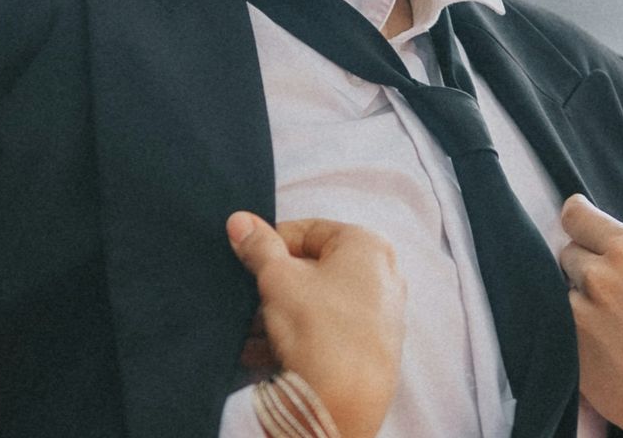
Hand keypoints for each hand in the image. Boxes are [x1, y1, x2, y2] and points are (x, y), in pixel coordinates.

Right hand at [226, 211, 405, 437]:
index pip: (308, 230)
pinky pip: (327, 331)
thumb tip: (241, 222)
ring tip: (250, 330)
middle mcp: (382, 276)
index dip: (272, 243)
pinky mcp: (373, 348)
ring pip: (318, 303)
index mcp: (367, 246)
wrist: (345, 400)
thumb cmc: (319, 328)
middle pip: (314, 268)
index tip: (248, 257)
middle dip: (275, 284)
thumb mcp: (277, 277)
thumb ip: (258, 246)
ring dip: (280, 313)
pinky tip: (264, 352)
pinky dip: (297, 336)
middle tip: (248, 296)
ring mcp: (381, 315)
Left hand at [559, 194, 622, 437]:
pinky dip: (575, 331)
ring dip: (579, 301)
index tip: (579, 224)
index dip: (578, 221)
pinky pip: (561, 325)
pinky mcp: (567, 349)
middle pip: (568, 252)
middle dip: (585, 266)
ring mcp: (578, 313)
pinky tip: (605, 348)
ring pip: (561, 289)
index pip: (576, 214)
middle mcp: (600, 274)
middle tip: (612, 292)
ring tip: (611, 326)